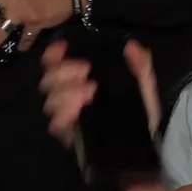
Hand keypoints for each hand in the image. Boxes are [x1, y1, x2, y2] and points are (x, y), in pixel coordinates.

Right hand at [39, 40, 161, 151]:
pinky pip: (56, 124)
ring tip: (91, 91)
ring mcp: (67, 116)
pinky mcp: (68, 134)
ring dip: (67, 91)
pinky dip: (65, 113)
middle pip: (49, 80)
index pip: (57, 64)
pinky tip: (80, 108)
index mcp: (81, 80)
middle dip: (63, 70)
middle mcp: (69, 95)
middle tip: (85, 69)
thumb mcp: (143, 85)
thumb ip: (140, 64)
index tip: (63, 47)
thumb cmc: (138, 112)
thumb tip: (132, 46)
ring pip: (51, 100)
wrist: (142, 144)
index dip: (54, 54)